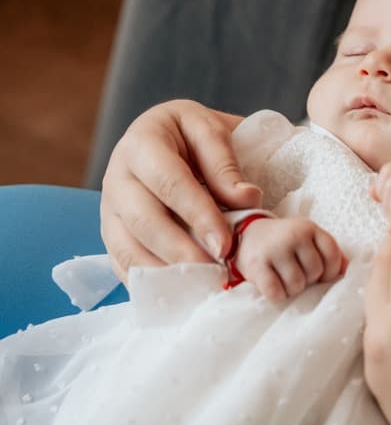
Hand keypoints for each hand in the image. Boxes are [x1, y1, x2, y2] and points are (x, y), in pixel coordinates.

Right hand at [100, 99, 261, 281]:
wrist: (167, 136)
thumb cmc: (194, 134)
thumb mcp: (213, 131)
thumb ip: (226, 165)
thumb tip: (248, 199)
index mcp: (143, 141)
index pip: (169, 183)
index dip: (198, 216)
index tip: (225, 244)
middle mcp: (117, 174)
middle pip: (144, 220)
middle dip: (182, 250)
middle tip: (216, 271)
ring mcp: (108, 206)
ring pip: (127, 247)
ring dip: (165, 271)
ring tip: (201, 286)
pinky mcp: (110, 232)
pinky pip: (121, 263)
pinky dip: (149, 282)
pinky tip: (178, 293)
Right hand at [234, 216, 346, 301]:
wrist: (246, 235)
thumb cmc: (285, 243)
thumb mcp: (308, 239)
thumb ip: (329, 252)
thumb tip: (348, 271)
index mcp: (310, 229)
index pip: (333, 256)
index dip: (330, 272)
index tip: (320, 275)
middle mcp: (294, 235)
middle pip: (315, 272)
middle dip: (309, 280)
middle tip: (297, 276)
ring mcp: (275, 249)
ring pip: (297, 284)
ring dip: (292, 289)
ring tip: (284, 280)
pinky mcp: (257, 265)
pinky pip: (276, 291)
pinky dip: (277, 296)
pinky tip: (273, 287)